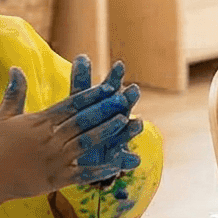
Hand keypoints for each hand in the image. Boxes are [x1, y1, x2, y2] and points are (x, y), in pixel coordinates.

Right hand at [0, 60, 143, 212]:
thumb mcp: (4, 116)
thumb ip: (15, 92)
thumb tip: (15, 67)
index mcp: (40, 121)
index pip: (71, 104)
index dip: (92, 95)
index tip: (109, 85)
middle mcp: (50, 138)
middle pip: (83, 120)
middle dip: (106, 108)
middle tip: (126, 98)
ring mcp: (55, 159)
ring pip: (86, 142)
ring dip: (108, 131)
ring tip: (127, 121)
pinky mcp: (57, 179)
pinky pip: (83, 173)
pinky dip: (101, 169)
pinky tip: (118, 164)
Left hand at [60, 56, 145, 185]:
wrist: (84, 157)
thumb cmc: (84, 125)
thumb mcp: (79, 103)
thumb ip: (81, 82)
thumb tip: (82, 56)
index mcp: (105, 105)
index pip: (109, 89)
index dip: (114, 78)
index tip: (118, 65)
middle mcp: (115, 120)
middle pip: (121, 108)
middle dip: (128, 99)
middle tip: (133, 89)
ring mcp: (117, 140)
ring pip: (125, 132)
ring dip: (132, 128)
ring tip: (138, 123)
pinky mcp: (115, 160)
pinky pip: (122, 160)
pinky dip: (128, 161)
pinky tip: (134, 161)